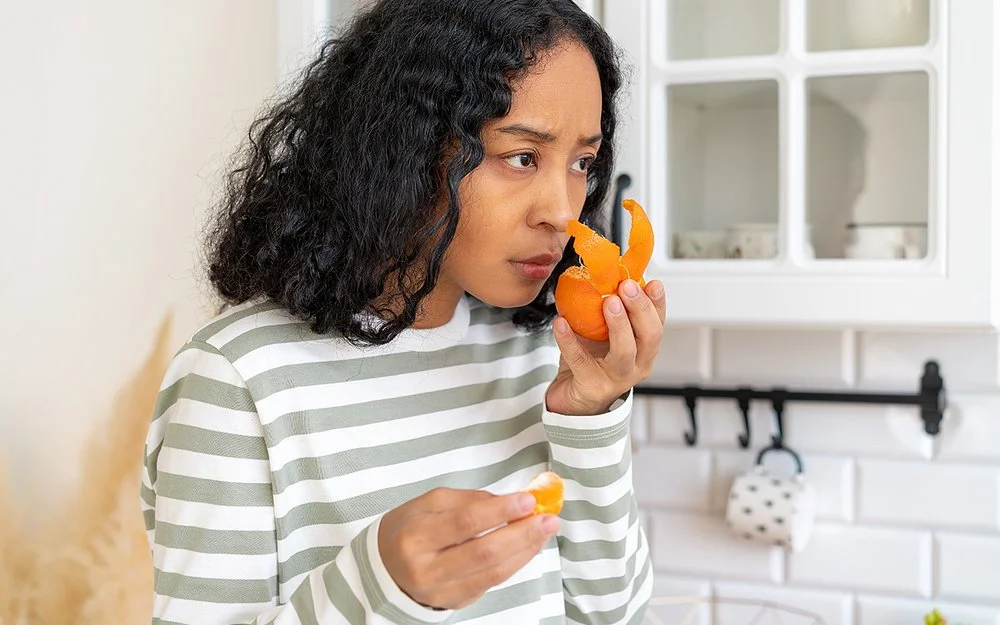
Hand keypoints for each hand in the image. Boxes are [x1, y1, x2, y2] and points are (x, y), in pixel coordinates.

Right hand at [378, 487, 559, 609]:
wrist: (385, 567)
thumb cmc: (410, 529)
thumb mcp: (428, 503)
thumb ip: (469, 500)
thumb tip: (510, 501)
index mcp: (415, 536)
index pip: (464, 523)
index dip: (500, 511)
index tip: (527, 500)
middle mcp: (426, 569)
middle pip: (484, 552)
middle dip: (521, 534)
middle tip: (548, 518)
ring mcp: (441, 591)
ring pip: (493, 572)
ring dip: (525, 550)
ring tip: (545, 531)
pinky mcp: (455, 602)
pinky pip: (492, 582)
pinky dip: (515, 563)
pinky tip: (529, 547)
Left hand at [546, 279, 665, 414]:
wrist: (572, 398)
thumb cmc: (591, 361)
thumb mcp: (604, 333)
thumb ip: (609, 308)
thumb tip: (601, 272)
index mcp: (644, 349)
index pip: (658, 323)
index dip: (657, 303)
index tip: (653, 282)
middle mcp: (637, 365)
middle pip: (649, 336)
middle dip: (640, 308)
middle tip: (627, 286)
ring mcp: (616, 379)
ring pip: (624, 352)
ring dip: (618, 324)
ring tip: (608, 302)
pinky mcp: (592, 386)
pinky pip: (580, 360)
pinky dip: (569, 340)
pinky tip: (560, 322)